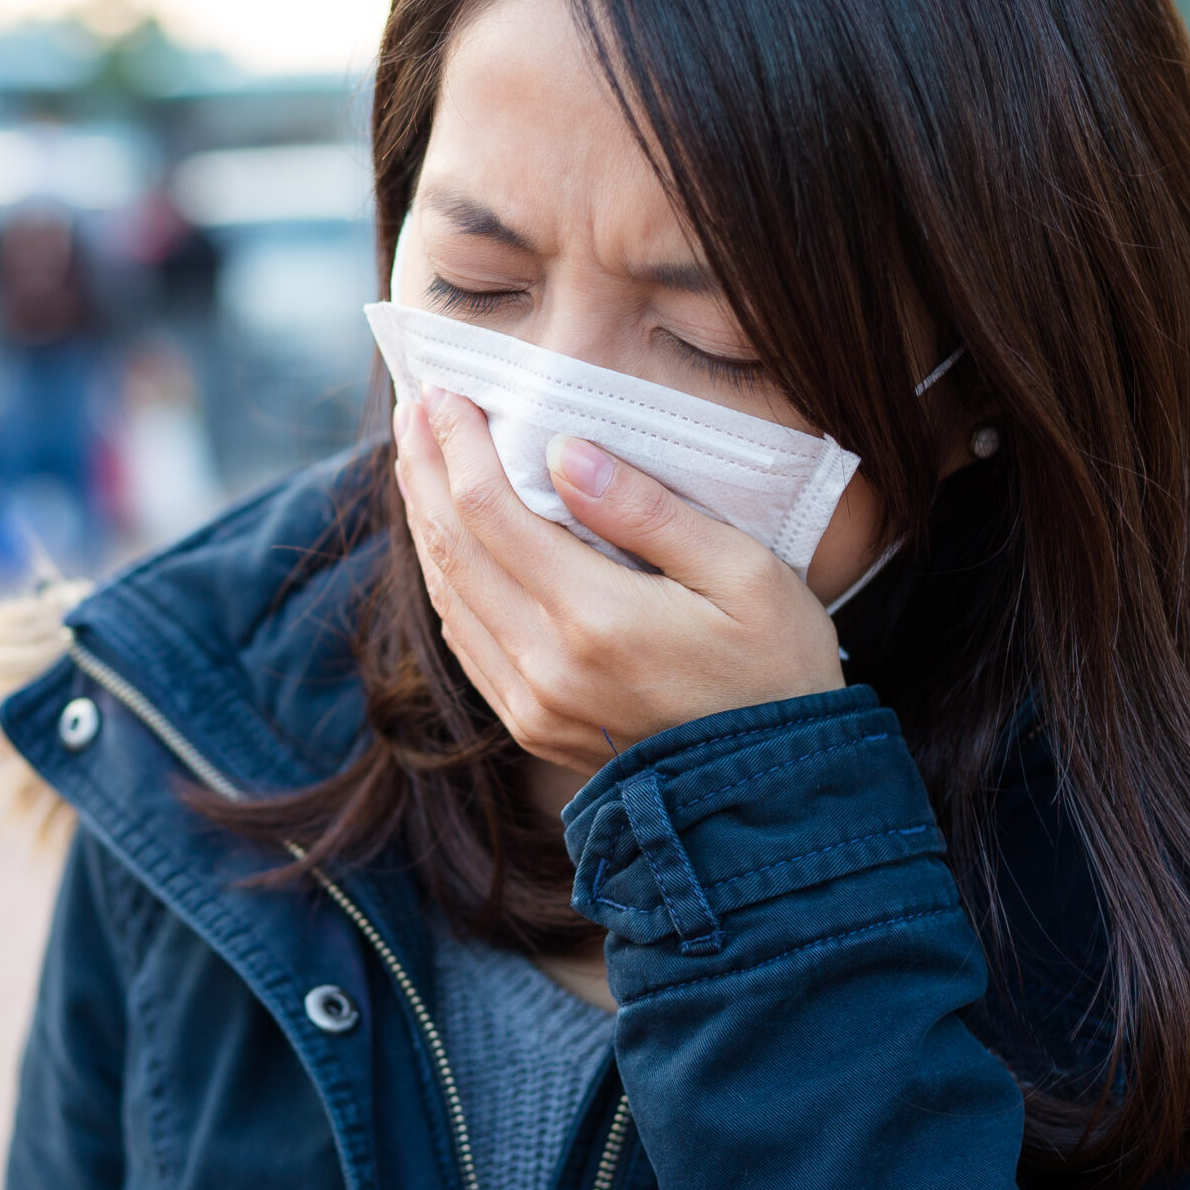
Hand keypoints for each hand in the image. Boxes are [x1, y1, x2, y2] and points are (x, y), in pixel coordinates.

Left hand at [393, 388, 845, 774]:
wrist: (776, 795)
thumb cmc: (778, 671)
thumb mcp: (746, 574)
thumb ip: (648, 512)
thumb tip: (563, 452)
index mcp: (596, 619)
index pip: (492, 511)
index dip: (459, 446)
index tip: (445, 393)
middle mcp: (545, 665)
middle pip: (453, 548)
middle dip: (426, 471)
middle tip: (411, 409)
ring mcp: (531, 703)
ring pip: (447, 595)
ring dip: (425, 521)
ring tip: (417, 460)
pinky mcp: (531, 726)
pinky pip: (465, 641)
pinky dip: (445, 579)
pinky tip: (445, 540)